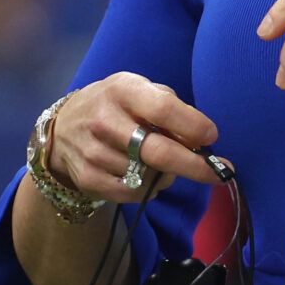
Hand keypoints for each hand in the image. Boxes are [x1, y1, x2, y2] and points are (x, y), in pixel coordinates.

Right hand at [46, 72, 227, 202]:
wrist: (64, 128)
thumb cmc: (117, 106)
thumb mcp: (140, 91)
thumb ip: (171, 107)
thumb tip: (199, 138)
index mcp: (123, 91)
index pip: (164, 109)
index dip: (193, 125)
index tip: (211, 136)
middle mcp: (105, 121)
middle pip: (159, 152)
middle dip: (195, 165)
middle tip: (220, 171)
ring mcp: (94, 152)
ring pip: (150, 176)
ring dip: (168, 174)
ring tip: (162, 161)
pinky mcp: (89, 179)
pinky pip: (135, 193)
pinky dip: (150, 188)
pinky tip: (145, 174)